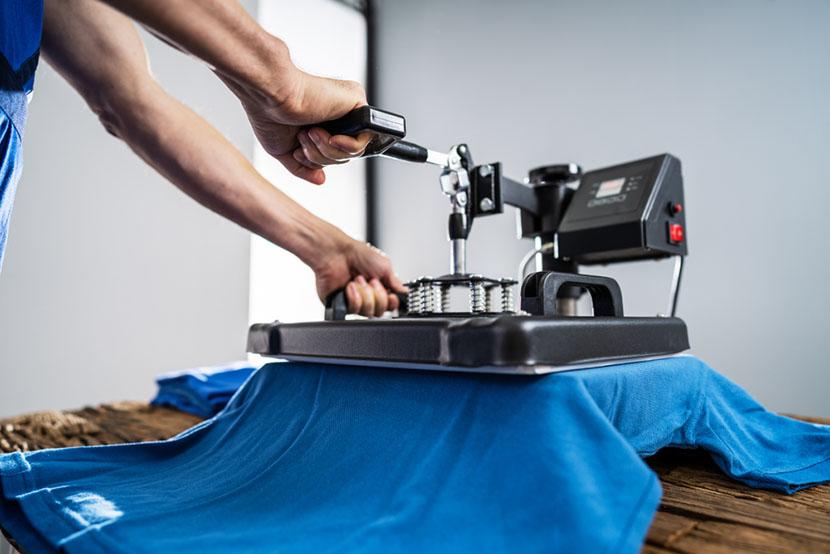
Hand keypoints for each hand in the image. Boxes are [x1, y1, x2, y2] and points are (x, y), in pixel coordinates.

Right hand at [237, 62, 373, 184]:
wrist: (271, 95)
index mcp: (321, 123)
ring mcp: (348, 110)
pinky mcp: (358, 105)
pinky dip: (344, 147)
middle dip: (320, 157)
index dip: (315, 160)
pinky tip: (329, 136)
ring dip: (327, 151)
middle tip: (302, 137)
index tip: (297, 152)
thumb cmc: (269, 115)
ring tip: (310, 132)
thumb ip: (304, 167)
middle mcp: (336, 115)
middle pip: (343, 156)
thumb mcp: (284, 150)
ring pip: (353, 152)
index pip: (331, 155)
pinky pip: (362, 142)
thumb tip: (321, 180)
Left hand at [314, 239, 406, 316]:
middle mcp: (367, 295)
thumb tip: (404, 292)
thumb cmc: (355, 254)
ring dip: (365, 294)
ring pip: (368, 312)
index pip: (390, 304)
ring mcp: (354, 301)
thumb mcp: (384, 265)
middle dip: (377, 295)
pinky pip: (354, 310)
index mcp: (378, 285)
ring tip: (357, 280)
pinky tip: (349, 286)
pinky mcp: (342, 305)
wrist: (334, 254)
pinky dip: (353, 296)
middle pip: (380, 311)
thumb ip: (396, 282)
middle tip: (371, 280)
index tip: (391, 296)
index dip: (391, 302)